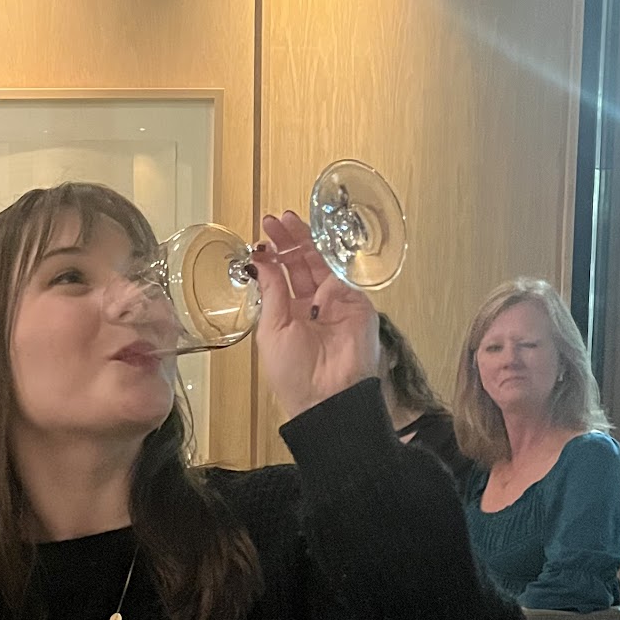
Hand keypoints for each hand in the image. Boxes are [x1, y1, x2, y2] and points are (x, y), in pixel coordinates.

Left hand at [253, 210, 379, 418]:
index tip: (263, 234)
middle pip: (304, 263)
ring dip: (308, 243)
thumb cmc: (293, 374)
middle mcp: (314, 305)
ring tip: (291, 223)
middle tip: (277, 220)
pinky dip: (329, 272)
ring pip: (323, 264)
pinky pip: (343, 280)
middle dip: (290, 240)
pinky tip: (316, 269)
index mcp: (290, 312)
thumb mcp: (271, 329)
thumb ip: (271, 292)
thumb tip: (261, 260)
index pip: (283, 274)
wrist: (326, 398)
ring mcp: (338, 303)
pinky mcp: (358, 306)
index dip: (275, 254)